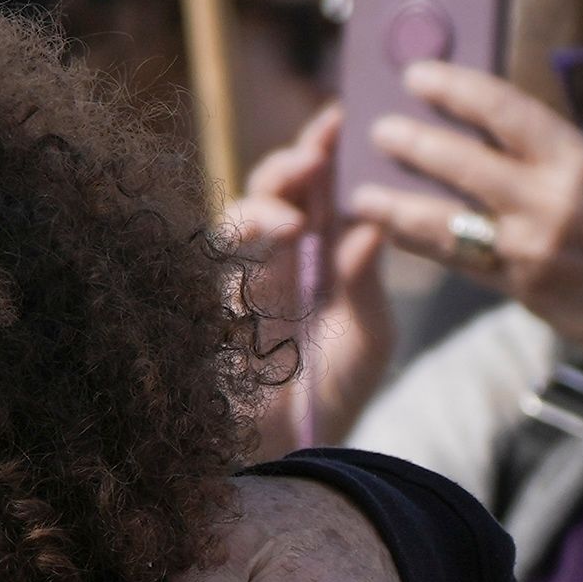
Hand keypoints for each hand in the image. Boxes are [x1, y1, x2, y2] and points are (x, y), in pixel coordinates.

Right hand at [227, 99, 400, 445]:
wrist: (299, 465)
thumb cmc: (331, 397)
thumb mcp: (368, 335)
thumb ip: (366, 282)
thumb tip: (372, 221)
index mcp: (309, 260)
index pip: (311, 193)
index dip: (321, 152)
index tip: (342, 116)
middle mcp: (268, 267)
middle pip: (268, 196)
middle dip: (290, 164)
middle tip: (320, 142)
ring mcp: (236, 292)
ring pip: (234, 225)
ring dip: (264, 205)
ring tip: (297, 207)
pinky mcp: (210, 323)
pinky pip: (214, 271)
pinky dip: (245, 248)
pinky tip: (279, 236)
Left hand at [368, 58, 582, 466]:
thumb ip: (563, 154)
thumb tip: (506, 124)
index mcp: (579, 160)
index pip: (503, 109)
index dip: (453, 87)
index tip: (417, 74)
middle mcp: (552, 202)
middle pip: (460, 162)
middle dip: (411, 142)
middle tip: (377, 129)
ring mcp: (533, 249)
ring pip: (444, 220)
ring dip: (395, 204)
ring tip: (359, 194)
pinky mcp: (523, 289)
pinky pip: (459, 262)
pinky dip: (423, 245)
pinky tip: (393, 232)